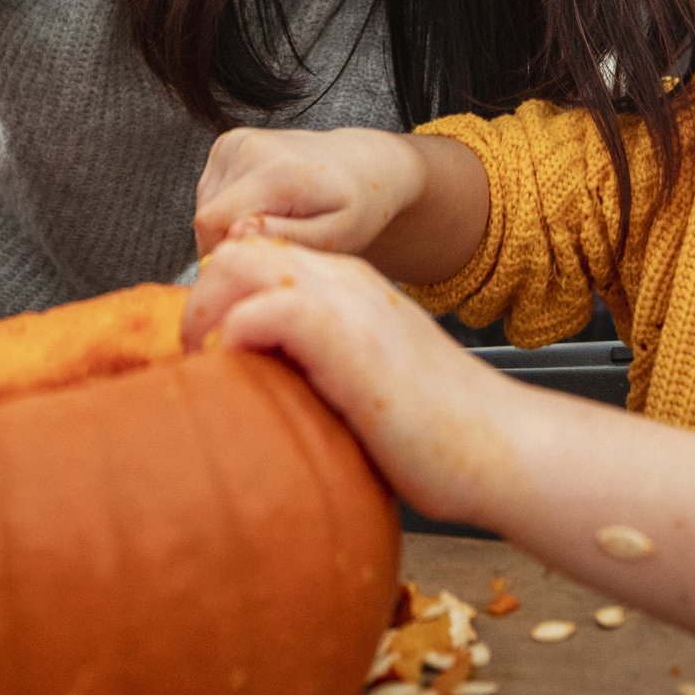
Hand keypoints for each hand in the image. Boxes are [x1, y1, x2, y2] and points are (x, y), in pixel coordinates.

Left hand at [182, 237, 517, 523]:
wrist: (498, 446)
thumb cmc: (438, 433)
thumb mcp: (367, 379)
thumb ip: (319, 364)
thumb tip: (259, 385)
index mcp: (351, 287)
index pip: (261, 254)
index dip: (222, 291)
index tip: (208, 343)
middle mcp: (345, 281)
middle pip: (238, 248)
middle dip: (201, 297)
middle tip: (197, 355)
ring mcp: (345, 304)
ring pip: (238, 263)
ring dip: (206, 313)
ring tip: (206, 364)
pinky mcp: (343, 339)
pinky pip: (260, 310)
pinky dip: (234, 337)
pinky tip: (238, 375)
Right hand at [192, 126, 428, 257]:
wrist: (364, 165)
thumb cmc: (356, 206)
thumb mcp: (335, 235)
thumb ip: (285, 237)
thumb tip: (235, 235)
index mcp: (276, 171)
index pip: (213, 222)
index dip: (227, 254)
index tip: (258, 266)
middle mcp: (250, 147)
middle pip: (205, 217)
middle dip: (230, 243)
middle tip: (274, 248)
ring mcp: (236, 141)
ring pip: (205, 206)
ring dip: (230, 226)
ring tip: (276, 226)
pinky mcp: (229, 143)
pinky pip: (210, 192)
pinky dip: (230, 209)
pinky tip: (265, 209)